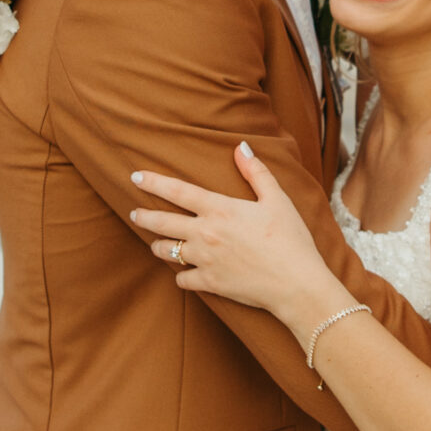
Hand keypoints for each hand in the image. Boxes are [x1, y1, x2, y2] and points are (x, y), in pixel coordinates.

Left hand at [130, 144, 342, 327]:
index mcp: (220, 209)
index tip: (135, 177)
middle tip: (135, 214)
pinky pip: (182, 280)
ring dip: (158, 246)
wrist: (296, 283)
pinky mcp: (209, 283)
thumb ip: (256, 172)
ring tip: (156, 243)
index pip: (177, 191)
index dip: (153, 182)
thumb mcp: (277, 199)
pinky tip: (184, 274)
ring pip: (167, 251)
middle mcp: (205, 233)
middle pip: (162, 222)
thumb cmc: (290, 239)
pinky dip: (181, 276)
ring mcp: (204, 259)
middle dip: (143, 217)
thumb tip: (241, 147)